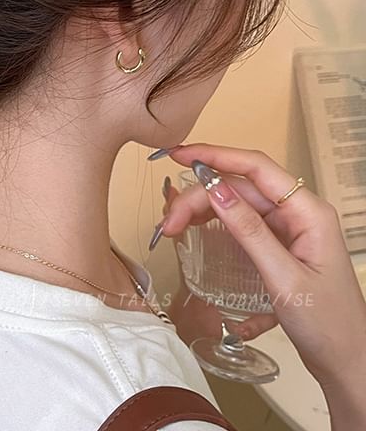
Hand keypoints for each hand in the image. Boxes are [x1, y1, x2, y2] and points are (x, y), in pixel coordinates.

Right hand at [159, 143, 365, 389]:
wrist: (348, 363)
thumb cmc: (327, 324)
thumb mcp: (285, 278)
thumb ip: (250, 231)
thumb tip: (215, 189)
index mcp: (308, 212)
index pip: (256, 167)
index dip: (216, 156)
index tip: (180, 155)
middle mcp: (297, 212)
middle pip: (240, 187)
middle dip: (200, 196)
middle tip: (170, 221)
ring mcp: (286, 228)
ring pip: (236, 203)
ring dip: (203, 210)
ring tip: (174, 227)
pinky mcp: (276, 244)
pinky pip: (241, 223)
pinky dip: (214, 224)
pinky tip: (195, 231)